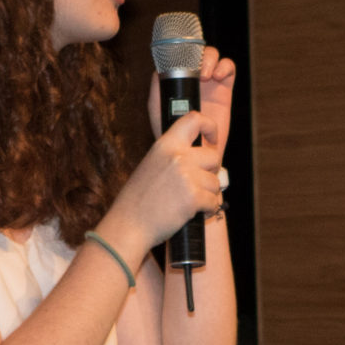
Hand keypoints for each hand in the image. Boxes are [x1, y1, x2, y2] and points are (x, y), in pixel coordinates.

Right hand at [104, 112, 224, 250]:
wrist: (129, 225)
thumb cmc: (138, 200)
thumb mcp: (152, 165)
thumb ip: (174, 157)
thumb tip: (202, 160)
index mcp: (165, 145)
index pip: (194, 120)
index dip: (209, 127)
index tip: (212, 141)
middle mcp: (178, 156)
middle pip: (213, 157)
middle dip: (211, 172)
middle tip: (198, 184)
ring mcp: (187, 176)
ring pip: (216, 182)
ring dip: (208, 194)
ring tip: (190, 203)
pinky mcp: (193, 197)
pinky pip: (214, 201)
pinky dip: (208, 210)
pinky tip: (194, 213)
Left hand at [147, 46, 236, 155]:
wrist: (194, 150)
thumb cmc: (172, 131)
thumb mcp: (157, 108)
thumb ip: (156, 89)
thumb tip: (158, 70)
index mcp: (177, 77)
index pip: (181, 52)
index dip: (182, 47)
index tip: (181, 52)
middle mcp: (193, 76)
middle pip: (198, 50)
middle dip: (198, 53)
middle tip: (196, 70)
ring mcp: (210, 81)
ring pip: (213, 55)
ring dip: (210, 58)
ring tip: (206, 76)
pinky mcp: (224, 89)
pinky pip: (229, 67)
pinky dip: (225, 66)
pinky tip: (218, 76)